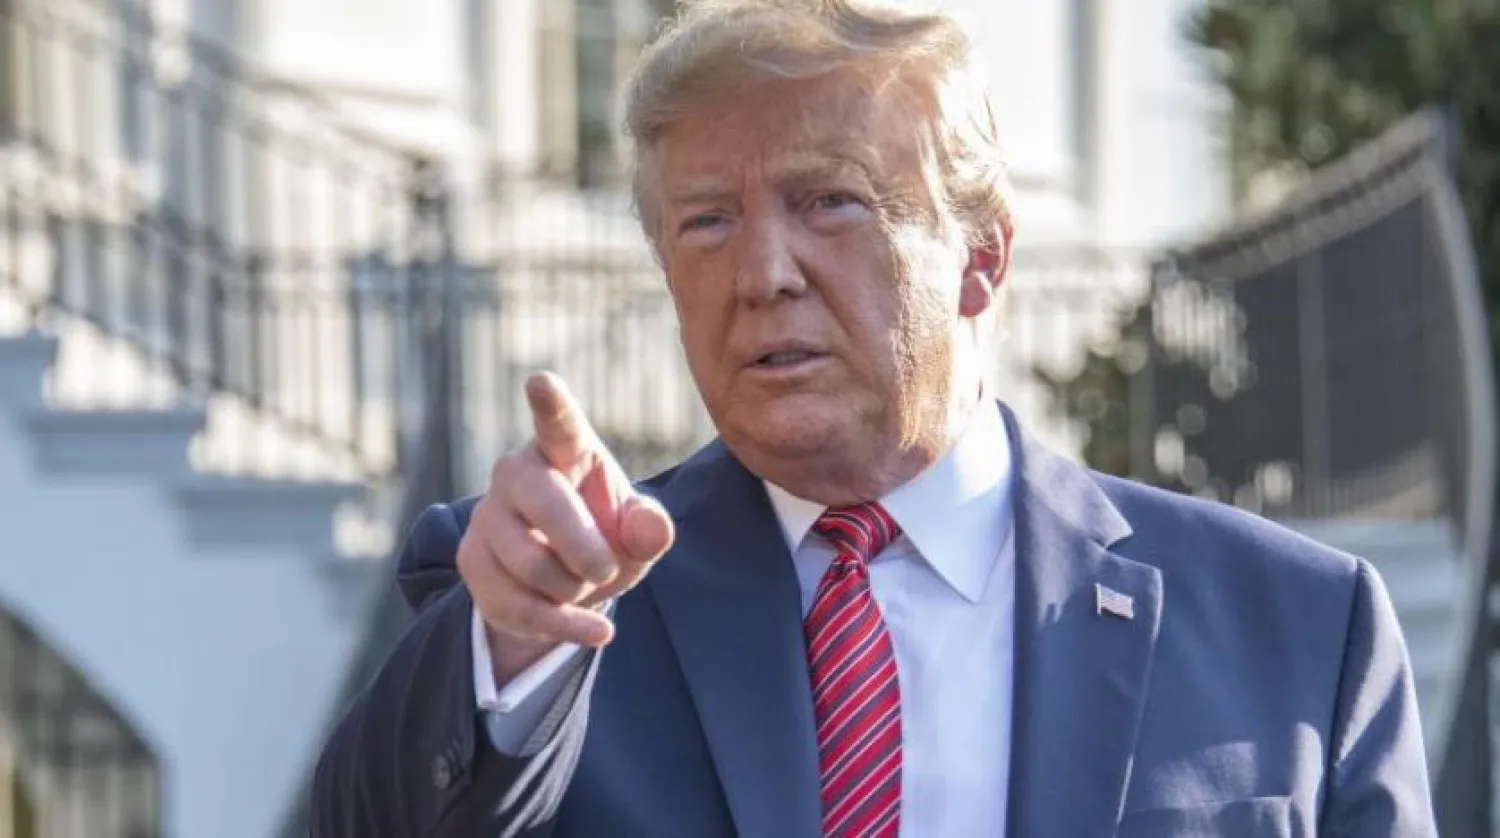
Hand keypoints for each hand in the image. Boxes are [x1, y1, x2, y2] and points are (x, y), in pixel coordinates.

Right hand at [457, 372, 675, 682]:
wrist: (563, 582)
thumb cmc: (606, 538)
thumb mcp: (638, 537)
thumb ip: (651, 529)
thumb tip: (652, 528)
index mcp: (564, 451)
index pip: (558, 423)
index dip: (551, 404)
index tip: (541, 380)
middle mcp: (517, 472)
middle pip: (549, 509)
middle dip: (588, 552)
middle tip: (607, 570)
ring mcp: (487, 515)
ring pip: (531, 565)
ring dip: (573, 590)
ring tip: (584, 584)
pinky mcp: (471, 559)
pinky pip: (515, 603)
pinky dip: (562, 625)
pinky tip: (591, 628)